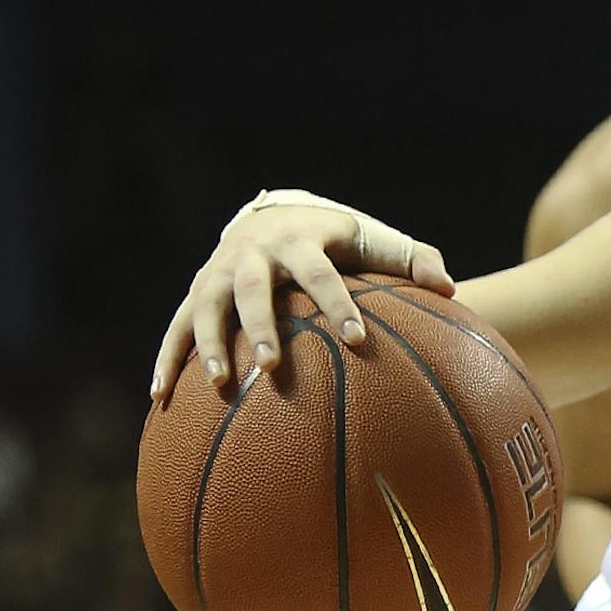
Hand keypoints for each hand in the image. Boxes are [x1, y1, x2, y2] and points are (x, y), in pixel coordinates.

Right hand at [150, 202, 451, 399]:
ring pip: (207, 307)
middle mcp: (254, 253)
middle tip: (273, 366)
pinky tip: (159, 397)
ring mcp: (218, 271)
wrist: (275, 213)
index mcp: (302, 239)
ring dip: (208, 344)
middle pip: (254, 289)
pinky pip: (175, 327)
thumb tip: (450, 288)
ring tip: (216, 383)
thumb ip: (415, 260)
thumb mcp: (377, 240)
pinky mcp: (196, 291)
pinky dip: (167, 359)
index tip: (357, 339)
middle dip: (262, 327)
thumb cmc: (339, 239)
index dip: (338, 305)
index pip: (322, 273)